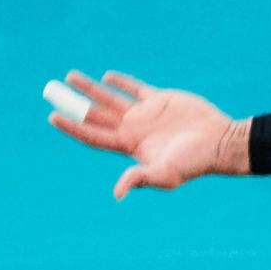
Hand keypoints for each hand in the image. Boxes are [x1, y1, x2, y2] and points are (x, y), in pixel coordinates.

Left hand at [46, 69, 246, 199]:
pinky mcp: (159, 100)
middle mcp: (132, 129)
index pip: (93, 135)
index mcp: (129, 146)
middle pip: (95, 115)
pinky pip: (135, 89)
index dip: (72, 126)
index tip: (52, 116)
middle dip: (74, 104)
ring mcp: (144, 114)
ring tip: (70, 78)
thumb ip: (140, 177)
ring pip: (110, 98)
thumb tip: (118, 193)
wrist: (218, 142)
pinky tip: (107, 77)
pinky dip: (121, 82)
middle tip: (52, 90)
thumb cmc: (193, 162)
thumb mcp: (165, 174)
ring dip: (90, 89)